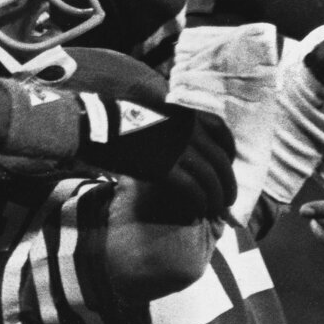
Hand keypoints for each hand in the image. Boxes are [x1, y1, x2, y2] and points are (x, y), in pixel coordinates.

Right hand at [78, 98, 237, 223]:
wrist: (94, 124)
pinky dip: (199, 203)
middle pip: (221, 162)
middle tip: (227, 201)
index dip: (229, 154)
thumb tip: (182, 140)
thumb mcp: (152, 112)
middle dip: (228, 184)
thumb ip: (172, 123)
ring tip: (214, 211)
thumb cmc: (117, 118)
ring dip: (216, 199)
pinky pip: (193, 190)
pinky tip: (196, 212)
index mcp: (186, 113)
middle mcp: (188, 129)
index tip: (227, 168)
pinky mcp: (165, 168)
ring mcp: (178, 148)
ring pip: (211, 179)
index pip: (222, 132)